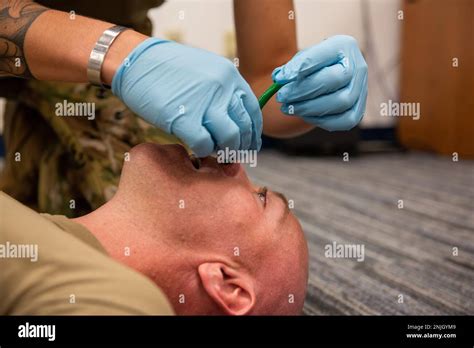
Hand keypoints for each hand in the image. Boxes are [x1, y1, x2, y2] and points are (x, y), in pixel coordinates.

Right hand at [112, 38, 261, 156]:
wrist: (135, 62)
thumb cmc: (167, 69)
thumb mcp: (205, 71)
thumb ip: (222, 92)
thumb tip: (233, 121)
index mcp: (229, 76)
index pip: (252, 111)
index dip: (252, 133)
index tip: (248, 144)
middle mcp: (222, 88)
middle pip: (244, 127)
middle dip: (241, 146)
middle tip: (233, 156)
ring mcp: (205, 103)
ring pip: (230, 138)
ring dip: (225, 151)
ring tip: (216, 154)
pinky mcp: (185, 118)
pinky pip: (204, 145)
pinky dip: (203, 151)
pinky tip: (197, 148)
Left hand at [272, 35, 367, 130]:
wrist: (327, 78)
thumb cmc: (312, 67)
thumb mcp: (300, 60)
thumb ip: (290, 67)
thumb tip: (279, 78)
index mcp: (343, 46)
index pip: (321, 55)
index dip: (299, 68)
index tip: (279, 79)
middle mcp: (358, 66)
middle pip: (334, 79)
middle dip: (303, 91)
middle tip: (282, 96)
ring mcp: (362, 90)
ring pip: (341, 102)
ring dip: (310, 108)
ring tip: (289, 108)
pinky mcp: (359, 111)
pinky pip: (344, 121)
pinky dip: (321, 120)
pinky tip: (304, 115)